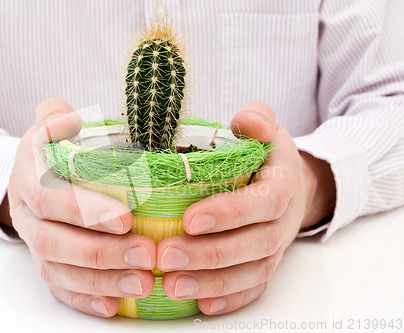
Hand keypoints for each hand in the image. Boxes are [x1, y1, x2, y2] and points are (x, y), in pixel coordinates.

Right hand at [1, 98, 155, 316]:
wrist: (30, 177)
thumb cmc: (53, 150)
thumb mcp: (50, 125)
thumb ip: (55, 117)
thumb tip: (68, 117)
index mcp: (28, 177)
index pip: (49, 196)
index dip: (83, 210)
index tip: (126, 218)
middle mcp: (26, 214)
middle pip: (53, 241)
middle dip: (100, 252)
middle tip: (146, 255)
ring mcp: (34, 243)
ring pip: (58, 270)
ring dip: (101, 281)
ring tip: (143, 283)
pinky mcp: (46, 263)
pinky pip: (59, 288)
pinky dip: (86, 299)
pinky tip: (115, 305)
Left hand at [156, 101, 335, 314]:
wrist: (290, 182)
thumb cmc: (266, 153)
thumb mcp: (264, 127)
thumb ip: (258, 118)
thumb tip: (248, 121)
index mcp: (282, 184)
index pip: (263, 202)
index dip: (230, 213)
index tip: (189, 218)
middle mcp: (283, 221)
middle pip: (254, 245)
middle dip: (211, 254)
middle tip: (167, 256)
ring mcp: (276, 247)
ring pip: (252, 273)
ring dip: (213, 283)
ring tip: (172, 285)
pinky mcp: (266, 263)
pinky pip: (255, 288)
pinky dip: (230, 298)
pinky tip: (200, 304)